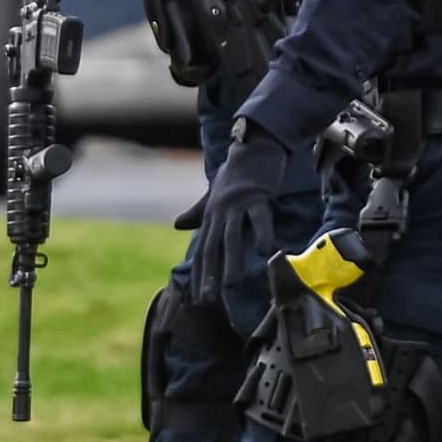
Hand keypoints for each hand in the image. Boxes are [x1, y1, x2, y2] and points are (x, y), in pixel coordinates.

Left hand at [195, 122, 290, 299]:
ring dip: (230, 261)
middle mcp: (220, 210)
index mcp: (212, 213)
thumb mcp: (215, 192)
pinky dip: (261, 234)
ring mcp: (238, 202)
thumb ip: (198, 211)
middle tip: (206, 299)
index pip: (203, 248)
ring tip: (230, 284)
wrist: (254, 142)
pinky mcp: (257, 194)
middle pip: (212, 246)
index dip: (200, 273)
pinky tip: (264, 252)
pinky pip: (259, 218)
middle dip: (208, 274)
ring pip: (232, 236)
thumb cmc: (239, 170)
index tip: (198, 296)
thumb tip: (177, 225)